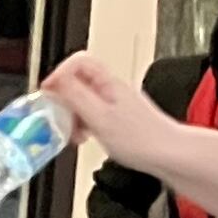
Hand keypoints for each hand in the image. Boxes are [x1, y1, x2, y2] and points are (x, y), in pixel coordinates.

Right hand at [42, 50, 181, 170]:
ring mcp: (115, 103)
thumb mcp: (99, 117)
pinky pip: (92, 113)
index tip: (48, 93)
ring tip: (73, 132)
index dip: (59, 74)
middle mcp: (112, 89)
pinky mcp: (118, 118)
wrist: (169, 155)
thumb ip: (75, 97)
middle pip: (77, 81)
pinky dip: (83, 124)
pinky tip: (85, 137)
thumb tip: (54, 82)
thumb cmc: (142, 139)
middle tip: (57, 117)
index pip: (78, 62)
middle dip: (63, 98)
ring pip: (83, 99)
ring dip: (72, 114)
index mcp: (108, 83)